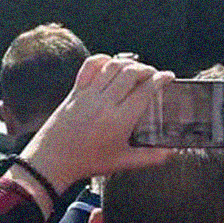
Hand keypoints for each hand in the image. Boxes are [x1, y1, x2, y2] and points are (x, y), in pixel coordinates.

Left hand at [14, 56, 173, 210]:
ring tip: (136, 68)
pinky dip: (103, 60)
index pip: (145, 91)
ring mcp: (89, 94)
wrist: (53, 160)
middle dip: (147, 69)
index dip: (160, 79)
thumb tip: (169, 153)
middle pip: (131, 73)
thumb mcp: (122, 162)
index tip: (168, 76)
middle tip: (154, 74)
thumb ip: (149, 157)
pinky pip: (90, 66)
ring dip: (128, 63)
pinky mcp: (75, 91)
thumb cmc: (88, 162)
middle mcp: (105, 103)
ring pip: (113, 66)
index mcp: (120, 120)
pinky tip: (111, 63)